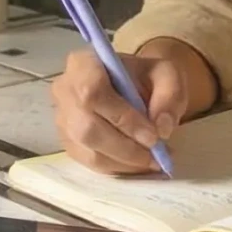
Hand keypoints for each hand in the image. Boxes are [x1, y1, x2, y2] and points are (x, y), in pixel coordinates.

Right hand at [50, 39, 213, 174]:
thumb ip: (169, 95)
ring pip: (87, 149)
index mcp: (83, 63)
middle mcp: (64, 90)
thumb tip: (161, 129)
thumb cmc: (145, 76)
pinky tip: (137, 162)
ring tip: (152, 160)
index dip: (123, 118)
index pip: (93, 92)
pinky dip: (117, 167)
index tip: (153, 135)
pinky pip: (88, 162)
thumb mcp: (166, 74)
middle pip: (86, 127)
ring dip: (124, 161)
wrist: (132, 85)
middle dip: (125, 147)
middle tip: (156, 154)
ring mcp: (62, 118)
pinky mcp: (67, 141)